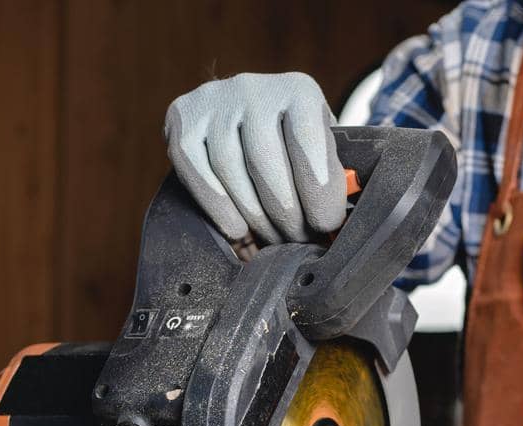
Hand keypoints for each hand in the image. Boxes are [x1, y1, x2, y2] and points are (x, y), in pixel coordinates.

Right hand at [165, 72, 344, 244]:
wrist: (246, 114)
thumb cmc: (292, 145)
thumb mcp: (320, 147)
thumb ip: (331, 175)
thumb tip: (339, 224)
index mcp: (298, 91)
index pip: (307, 141)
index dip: (318, 190)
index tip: (326, 224)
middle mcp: (253, 88)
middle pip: (265, 161)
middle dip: (286, 212)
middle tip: (298, 239)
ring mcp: (214, 102)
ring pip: (229, 169)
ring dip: (254, 216)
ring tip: (273, 238)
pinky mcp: (183, 118)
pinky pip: (196, 170)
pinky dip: (218, 206)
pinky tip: (238, 229)